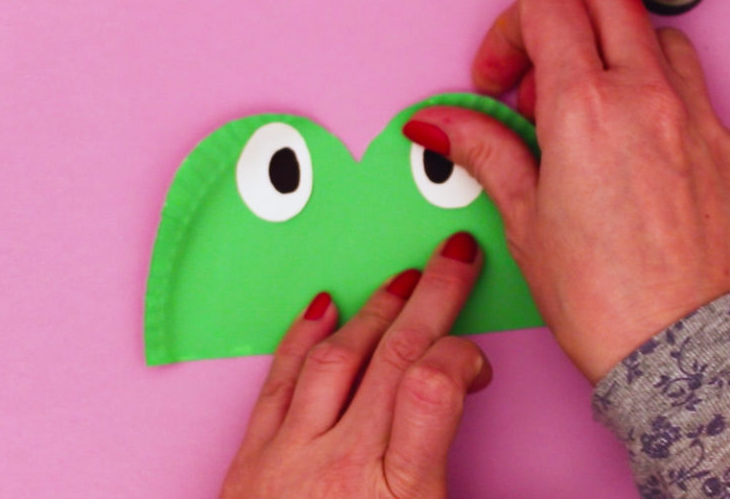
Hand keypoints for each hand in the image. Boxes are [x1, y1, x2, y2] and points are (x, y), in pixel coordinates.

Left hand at [220, 232, 490, 498]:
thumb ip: (445, 467)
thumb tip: (478, 424)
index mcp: (397, 493)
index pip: (432, 389)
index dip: (462, 356)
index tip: (476, 362)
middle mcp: (339, 467)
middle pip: (392, 356)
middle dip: (433, 295)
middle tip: (456, 255)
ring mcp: (288, 458)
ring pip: (335, 357)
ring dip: (373, 312)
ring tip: (403, 282)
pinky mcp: (251, 462)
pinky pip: (279, 382)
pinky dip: (302, 337)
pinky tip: (323, 307)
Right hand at [401, 0, 729, 382]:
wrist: (679, 355)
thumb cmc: (600, 300)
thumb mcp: (525, 220)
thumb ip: (486, 151)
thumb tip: (440, 123)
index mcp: (587, 109)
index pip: (547, 8)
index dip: (510, 33)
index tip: (503, 79)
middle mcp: (650, 99)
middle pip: (607, 1)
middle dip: (565, 28)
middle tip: (545, 88)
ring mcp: (702, 121)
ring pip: (661, 38)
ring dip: (621, 58)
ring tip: (598, 117)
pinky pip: (701, 98)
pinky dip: (666, 108)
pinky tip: (645, 159)